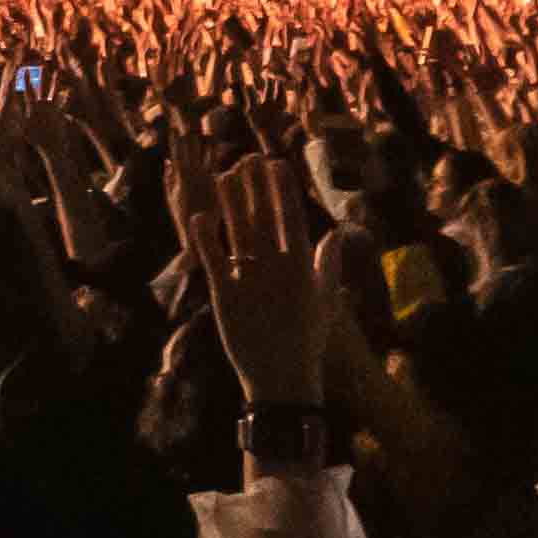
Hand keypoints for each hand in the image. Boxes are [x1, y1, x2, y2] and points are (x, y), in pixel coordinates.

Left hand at [174, 150, 341, 417]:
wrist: (282, 379)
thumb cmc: (306, 339)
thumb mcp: (324, 298)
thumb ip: (329, 263)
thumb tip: (336, 232)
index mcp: (302, 267)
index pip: (292, 218)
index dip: (283, 189)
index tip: (276, 163)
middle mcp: (276, 269)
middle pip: (262, 218)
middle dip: (254, 186)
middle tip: (245, 158)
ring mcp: (249, 281)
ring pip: (237, 232)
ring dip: (230, 201)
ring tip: (223, 174)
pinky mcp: (224, 296)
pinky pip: (213, 260)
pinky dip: (206, 238)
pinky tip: (200, 215)